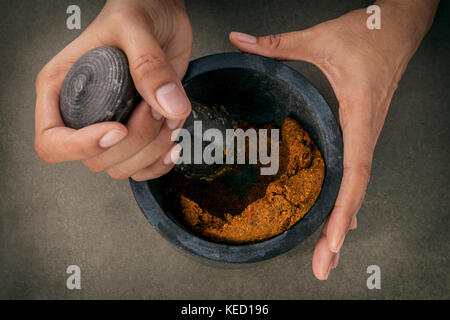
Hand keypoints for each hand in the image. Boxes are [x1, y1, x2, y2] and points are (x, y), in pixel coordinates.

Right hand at [35, 0, 191, 180]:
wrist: (162, 13)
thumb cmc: (135, 9)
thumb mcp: (135, 27)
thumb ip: (149, 66)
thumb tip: (168, 106)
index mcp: (62, 88)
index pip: (52, 142)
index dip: (82, 146)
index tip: (117, 129)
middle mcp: (84, 114)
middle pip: (97, 159)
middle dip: (134, 141)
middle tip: (155, 106)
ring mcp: (112, 125)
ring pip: (123, 167)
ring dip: (153, 149)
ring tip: (168, 114)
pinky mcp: (138, 131)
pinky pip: (143, 167)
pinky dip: (161, 161)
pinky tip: (174, 139)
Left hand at [230, 0, 437, 278]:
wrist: (398, 28)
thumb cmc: (368, 35)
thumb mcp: (320, 39)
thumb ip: (277, 44)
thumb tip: (240, 41)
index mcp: (357, 116)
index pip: (355, 172)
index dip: (344, 209)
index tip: (334, 240)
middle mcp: (364, 133)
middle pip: (355, 192)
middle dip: (339, 232)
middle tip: (324, 266)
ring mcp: (364, 135)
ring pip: (356, 187)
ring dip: (342, 222)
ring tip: (327, 254)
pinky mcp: (360, 132)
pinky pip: (355, 174)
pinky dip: (347, 200)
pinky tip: (339, 218)